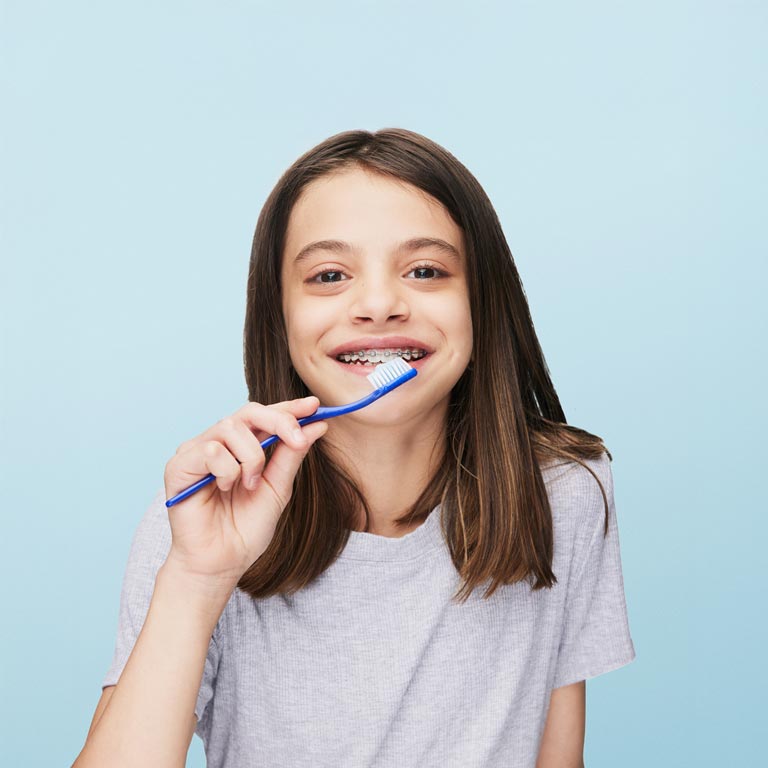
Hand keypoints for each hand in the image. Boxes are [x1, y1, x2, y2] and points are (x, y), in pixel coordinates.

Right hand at [162, 396, 325, 585]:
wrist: (223, 562)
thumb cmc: (246, 528)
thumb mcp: (278, 487)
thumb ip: (293, 454)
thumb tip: (317, 425)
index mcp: (242, 446)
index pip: (265, 416)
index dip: (289, 408)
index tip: (315, 406)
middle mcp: (218, 443)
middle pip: (249, 412)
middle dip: (279, 421)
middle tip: (297, 440)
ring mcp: (196, 451)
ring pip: (231, 428)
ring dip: (251, 458)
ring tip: (250, 485)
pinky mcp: (179, 466)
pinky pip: (211, 450)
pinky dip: (228, 470)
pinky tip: (225, 488)